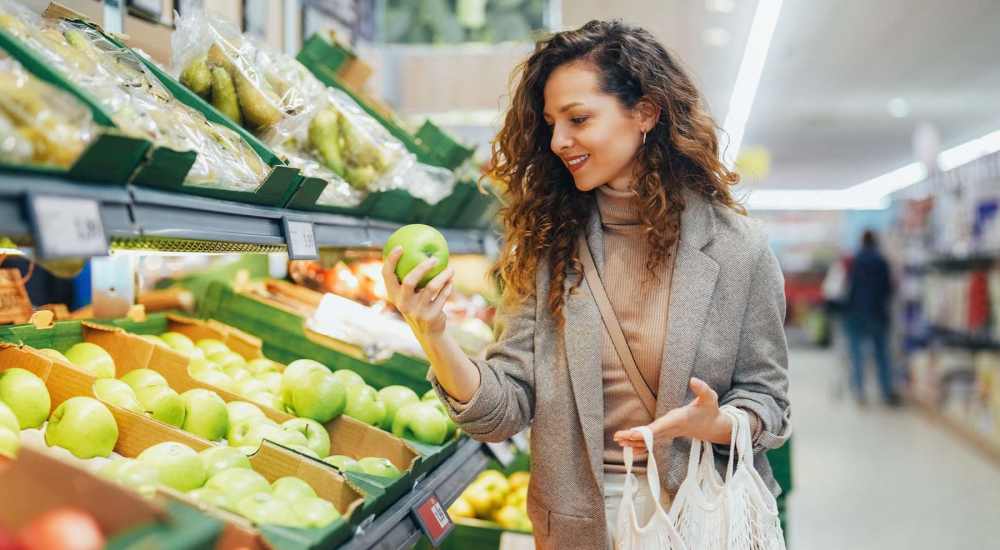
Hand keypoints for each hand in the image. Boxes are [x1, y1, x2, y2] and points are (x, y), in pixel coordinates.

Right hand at [382, 247, 454, 335]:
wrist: (428, 331)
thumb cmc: (418, 304)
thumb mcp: (410, 293)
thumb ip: (411, 276)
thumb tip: (419, 248)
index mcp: (393, 294)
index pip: (387, 275)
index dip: (391, 260)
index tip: (401, 247)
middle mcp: (402, 303)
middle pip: (409, 281)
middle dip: (422, 267)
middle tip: (434, 258)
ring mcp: (416, 311)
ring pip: (431, 287)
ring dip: (443, 276)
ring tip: (451, 269)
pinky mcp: (431, 316)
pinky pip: (442, 296)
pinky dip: (448, 286)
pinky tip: (451, 280)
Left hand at [613, 377, 732, 452]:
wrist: (713, 427)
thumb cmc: (709, 410)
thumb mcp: (710, 398)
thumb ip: (702, 389)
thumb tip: (694, 380)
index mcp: (678, 420)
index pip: (660, 428)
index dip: (646, 432)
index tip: (633, 434)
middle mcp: (671, 429)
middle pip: (650, 436)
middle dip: (634, 438)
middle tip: (618, 438)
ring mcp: (669, 433)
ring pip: (649, 440)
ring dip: (634, 442)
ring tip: (618, 441)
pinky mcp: (667, 434)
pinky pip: (652, 442)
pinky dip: (641, 446)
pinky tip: (629, 449)